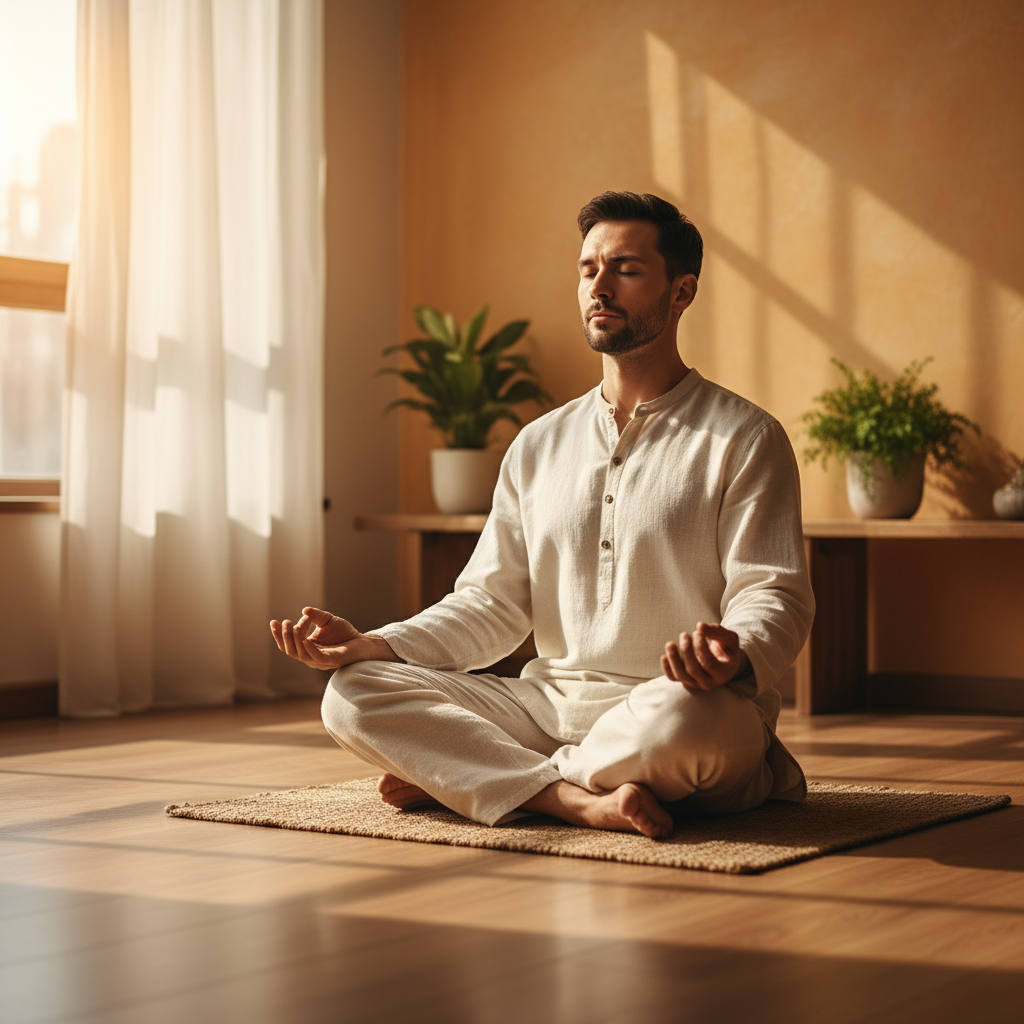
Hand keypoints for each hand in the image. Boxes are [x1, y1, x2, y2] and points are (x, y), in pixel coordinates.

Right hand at [269, 607, 401, 670]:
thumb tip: (304, 610)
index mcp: (306, 647)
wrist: (362, 642)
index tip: (274, 621)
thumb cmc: (344, 634)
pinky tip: (305, 639)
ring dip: (295, 640)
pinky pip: (316, 658)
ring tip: (294, 625)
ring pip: (300, 654)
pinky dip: (309, 649)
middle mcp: (310, 655)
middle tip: (286, 621)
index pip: (287, 644)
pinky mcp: (330, 661)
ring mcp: (319, 660)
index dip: (279, 635)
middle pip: (290, 650)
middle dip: (285, 636)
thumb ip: (316, 616)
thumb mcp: (327, 620)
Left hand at [661, 622, 747, 690]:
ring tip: (670, 643)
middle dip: (686, 651)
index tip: (696, 632)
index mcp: (723, 673)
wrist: (724, 661)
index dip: (700, 647)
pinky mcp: (686, 681)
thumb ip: (717, 632)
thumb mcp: (729, 638)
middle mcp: (710, 682)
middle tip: (684, 634)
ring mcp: (696, 683)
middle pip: (693, 670)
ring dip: (673, 658)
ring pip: (681, 676)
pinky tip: (664, 656)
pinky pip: (673, 678)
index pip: (709, 664)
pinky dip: (667, 667)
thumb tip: (699, 625)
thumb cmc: (727, 648)